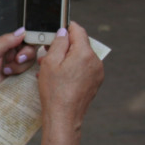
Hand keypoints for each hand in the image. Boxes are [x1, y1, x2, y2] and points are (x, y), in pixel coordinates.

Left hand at [0, 28, 36, 114]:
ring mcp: (13, 63)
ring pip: (29, 58)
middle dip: (25, 52)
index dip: (25, 38)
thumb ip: (4, 40)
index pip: (18, 34)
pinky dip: (23, 71)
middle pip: (28, 45)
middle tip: (16, 59)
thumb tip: (21, 31)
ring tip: (6, 70)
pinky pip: (28, 69)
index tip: (24, 45)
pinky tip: (11, 74)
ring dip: (21, 64)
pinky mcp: (17, 74)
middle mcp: (7, 50)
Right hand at [37, 22, 102, 136]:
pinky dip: (72, 68)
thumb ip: (58, 43)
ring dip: (67, 57)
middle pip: (80, 44)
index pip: (78, 30)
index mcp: (85, 54)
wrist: (64, 117)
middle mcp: (95, 62)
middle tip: (48, 52)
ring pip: (81, 56)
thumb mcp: (50, 63)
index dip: (66, 27)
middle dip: (64, 46)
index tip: (57, 29)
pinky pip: (84, 68)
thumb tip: (63, 32)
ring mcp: (97, 73)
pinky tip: (59, 76)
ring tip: (50, 67)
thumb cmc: (55, 93)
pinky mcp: (95, 82)